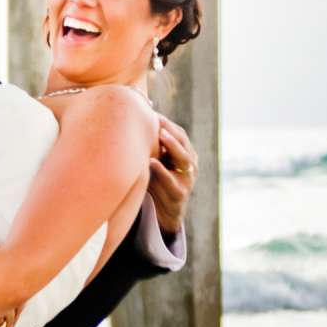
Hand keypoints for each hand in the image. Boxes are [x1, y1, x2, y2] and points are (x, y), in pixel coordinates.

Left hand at [148, 116, 196, 236]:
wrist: (164, 215)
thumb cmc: (157, 184)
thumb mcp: (155, 163)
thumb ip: (151, 147)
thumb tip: (135, 121)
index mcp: (185, 154)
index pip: (180, 134)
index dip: (167, 122)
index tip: (152, 111)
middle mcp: (190, 165)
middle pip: (184, 142)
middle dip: (171, 129)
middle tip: (157, 119)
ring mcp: (187, 179)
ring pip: (184, 159)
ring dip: (173, 145)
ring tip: (160, 135)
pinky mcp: (179, 194)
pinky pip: (172, 181)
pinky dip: (162, 171)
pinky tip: (151, 162)